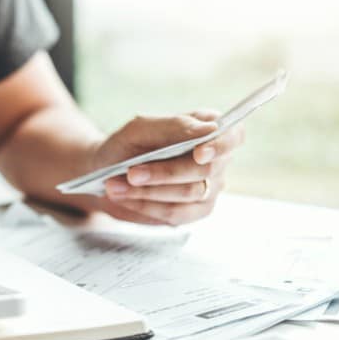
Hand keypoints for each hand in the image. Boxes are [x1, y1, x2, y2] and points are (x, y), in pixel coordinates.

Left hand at [91, 110, 244, 224]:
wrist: (105, 172)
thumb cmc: (126, 145)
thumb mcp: (141, 128)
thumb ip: (173, 126)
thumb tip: (208, 130)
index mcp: (208, 129)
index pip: (232, 136)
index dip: (220, 145)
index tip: (199, 153)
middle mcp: (216, 160)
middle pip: (205, 170)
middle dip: (165, 173)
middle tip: (131, 172)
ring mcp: (208, 189)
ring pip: (189, 193)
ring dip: (149, 191)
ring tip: (115, 185)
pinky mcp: (193, 212)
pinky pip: (176, 213)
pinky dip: (147, 206)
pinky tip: (125, 198)